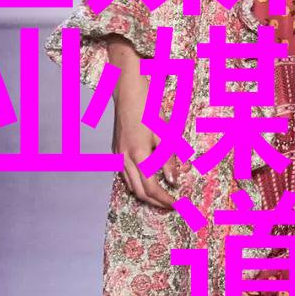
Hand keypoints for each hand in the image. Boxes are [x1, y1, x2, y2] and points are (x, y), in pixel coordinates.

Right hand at [107, 35, 175, 209]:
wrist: (127, 89)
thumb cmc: (148, 107)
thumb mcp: (164, 132)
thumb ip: (168, 158)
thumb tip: (174, 180)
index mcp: (138, 153)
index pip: (152, 187)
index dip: (165, 199)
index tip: (178, 204)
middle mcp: (124, 158)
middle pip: (139, 192)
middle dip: (156, 202)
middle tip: (172, 206)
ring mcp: (118, 155)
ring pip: (130, 186)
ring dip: (146, 195)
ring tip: (163, 197)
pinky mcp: (116, 151)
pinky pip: (125, 176)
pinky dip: (137, 184)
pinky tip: (148, 181)